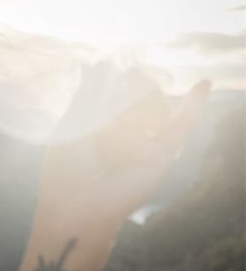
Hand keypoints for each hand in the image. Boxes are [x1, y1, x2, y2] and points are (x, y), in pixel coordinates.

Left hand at [36, 77, 209, 229]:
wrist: (77, 206)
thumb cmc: (66, 168)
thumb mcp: (73, 125)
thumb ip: (89, 94)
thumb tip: (102, 64)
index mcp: (97, 125)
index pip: (110, 88)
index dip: (110, 75)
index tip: (106, 64)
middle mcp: (122, 133)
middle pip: (135, 92)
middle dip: (130, 84)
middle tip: (122, 87)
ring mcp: (143, 143)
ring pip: (153, 105)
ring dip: (139, 101)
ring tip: (123, 117)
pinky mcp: (161, 155)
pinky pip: (181, 127)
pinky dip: (194, 106)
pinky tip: (204, 84)